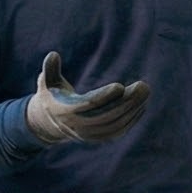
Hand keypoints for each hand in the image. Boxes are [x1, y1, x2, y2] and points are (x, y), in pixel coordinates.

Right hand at [23, 52, 150, 145]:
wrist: (49, 123)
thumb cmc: (52, 95)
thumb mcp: (47, 81)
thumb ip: (49, 68)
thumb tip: (53, 54)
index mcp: (65, 110)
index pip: (88, 104)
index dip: (104, 96)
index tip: (120, 86)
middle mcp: (77, 126)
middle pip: (106, 115)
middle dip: (127, 101)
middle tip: (143, 86)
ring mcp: (88, 135)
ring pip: (114, 124)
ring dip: (132, 109)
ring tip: (144, 91)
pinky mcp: (97, 138)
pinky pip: (117, 131)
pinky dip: (130, 119)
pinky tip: (141, 105)